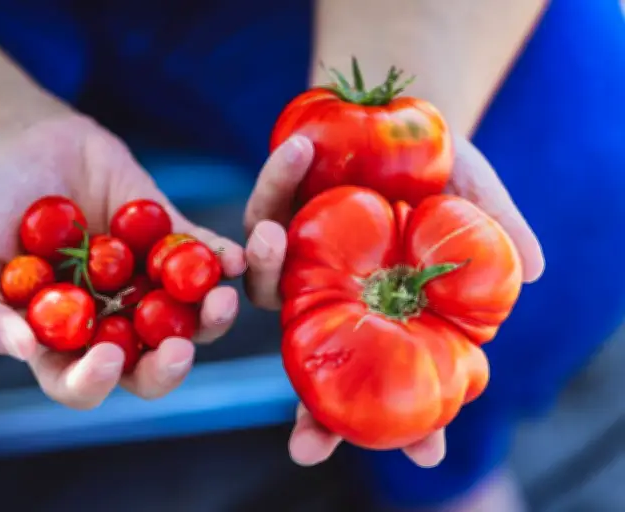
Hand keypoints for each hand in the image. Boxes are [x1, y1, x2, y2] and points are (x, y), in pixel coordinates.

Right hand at [0, 114, 244, 408]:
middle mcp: (111, 321)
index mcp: (62, 341)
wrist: (20, 144)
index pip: (81, 382)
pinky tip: (236, 258)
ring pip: (189, 318)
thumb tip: (23, 350)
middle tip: (179, 349)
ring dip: (211, 318)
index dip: (95, 381)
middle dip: (168, 365)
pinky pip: (204, 257)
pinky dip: (223, 260)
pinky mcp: (171, 240)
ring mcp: (145, 282)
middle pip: (148, 364)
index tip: (108, 359)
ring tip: (220, 300)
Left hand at [243, 134, 543, 467]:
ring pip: (268, 290)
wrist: (392, 114)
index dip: (410, 425)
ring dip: (265, 267)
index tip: (426, 455)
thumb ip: (495, 229)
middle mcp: (336, 298)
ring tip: (275, 234)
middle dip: (312, 415)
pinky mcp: (272, 216)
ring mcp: (299, 264)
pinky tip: (298, 147)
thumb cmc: (437, 167)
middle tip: (308, 449)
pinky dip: (275, 182)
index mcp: (384, 306)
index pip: (395, 377)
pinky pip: (262, 212)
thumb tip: (533, 272)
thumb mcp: (472, 193)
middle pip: (319, 369)